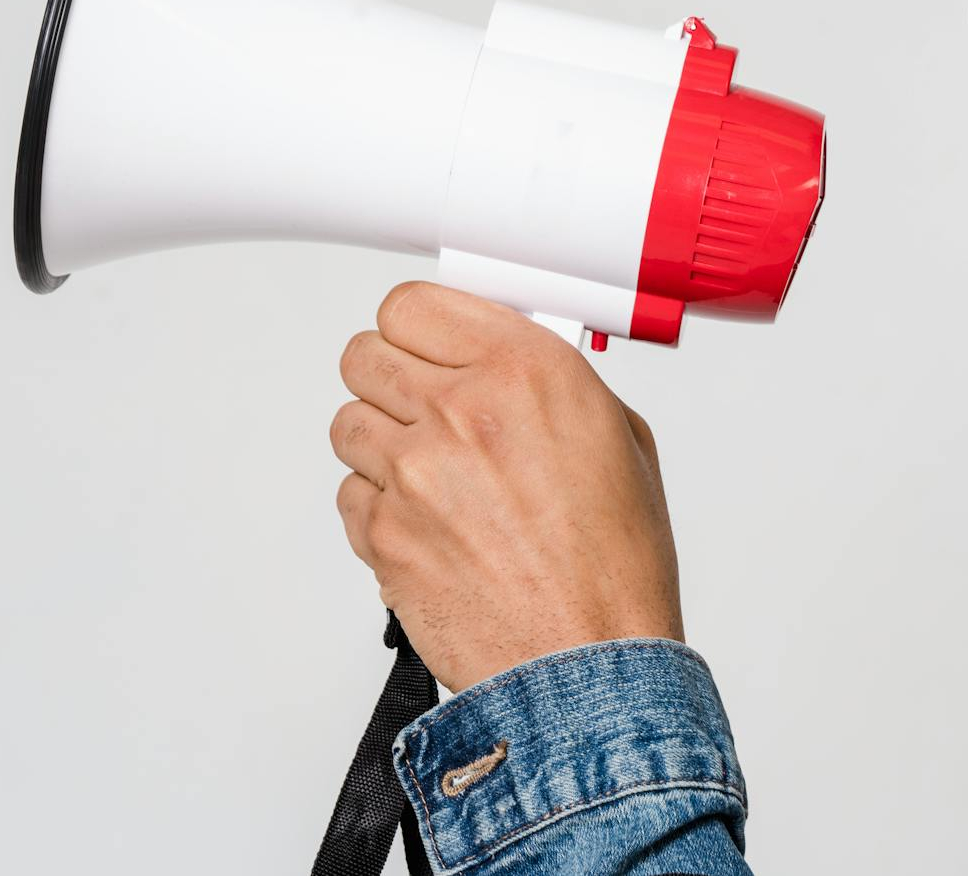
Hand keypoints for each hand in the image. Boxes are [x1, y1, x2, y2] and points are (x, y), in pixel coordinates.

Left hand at [331, 282, 682, 691]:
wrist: (589, 663)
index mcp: (527, 371)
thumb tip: (512, 365)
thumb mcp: (620, 439)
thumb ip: (556, 384)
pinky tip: (431, 525)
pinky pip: (349, 494)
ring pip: (348, 422)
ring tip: (433, 477)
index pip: (414, 304)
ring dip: (382, 443)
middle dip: (394, 378)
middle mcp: (461, 411)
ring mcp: (412, 474)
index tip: (431, 343)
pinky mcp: (382, 534)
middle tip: (426, 406)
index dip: (421, 327)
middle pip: (365, 354)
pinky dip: (379, 507)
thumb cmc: (615, 567)